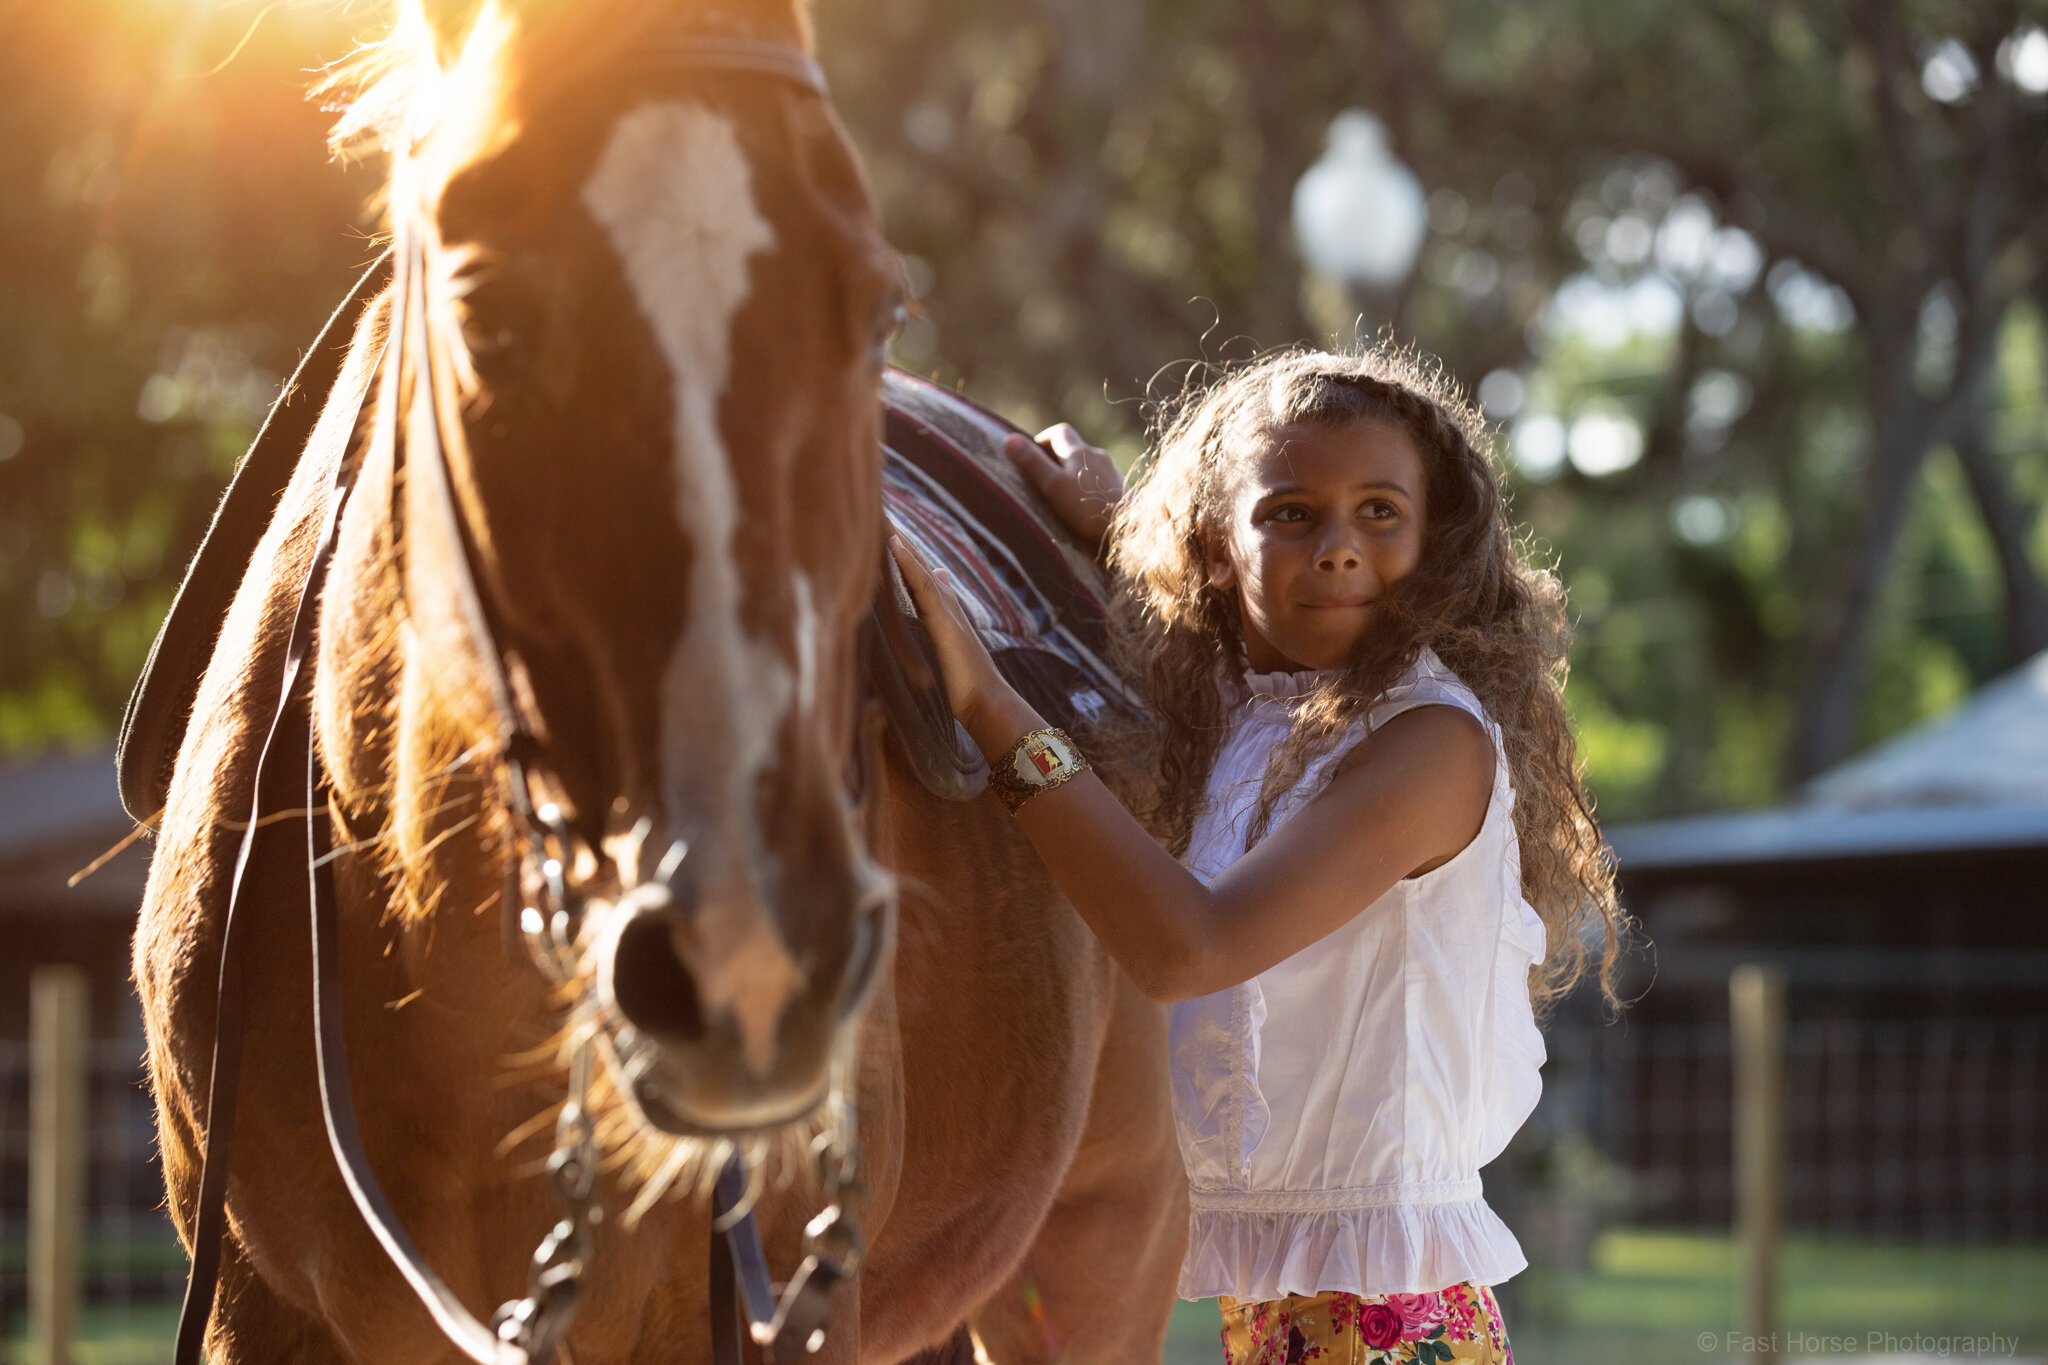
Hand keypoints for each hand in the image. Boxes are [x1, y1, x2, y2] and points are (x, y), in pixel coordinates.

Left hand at [888, 534, 1017, 737]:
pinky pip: (922, 585)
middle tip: (883, 516)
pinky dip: (908, 563)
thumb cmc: (965, 694)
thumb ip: (935, 653)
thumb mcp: (944, 667)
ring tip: (882, 517)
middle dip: (901, 544)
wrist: (986, 703)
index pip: (922, 583)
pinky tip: (894, 543)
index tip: (895, 540)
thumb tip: (927, 656)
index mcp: (944, 619)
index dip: (909, 562)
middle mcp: (946, 608)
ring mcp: (945, 612)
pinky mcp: (942, 620)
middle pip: (919, 569)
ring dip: (900, 543)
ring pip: (918, 569)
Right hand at [1003, 424, 1124, 551]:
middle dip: (1056, 457)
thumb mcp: (1052, 485)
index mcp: (1080, 451)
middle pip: (1074, 447)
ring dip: (1073, 473)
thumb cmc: (1087, 508)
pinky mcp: (1121, 490)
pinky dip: (1087, 486)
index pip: (1059, 431)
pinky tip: (1083, 505)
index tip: (1032, 455)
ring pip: (1088, 465)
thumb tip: (1009, 439)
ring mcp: (1113, 472)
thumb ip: (1032, 462)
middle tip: (1042, 477)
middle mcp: (1098, 456)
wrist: (1128, 530)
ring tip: (1061, 494)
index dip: (1043, 439)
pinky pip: (1100, 481)